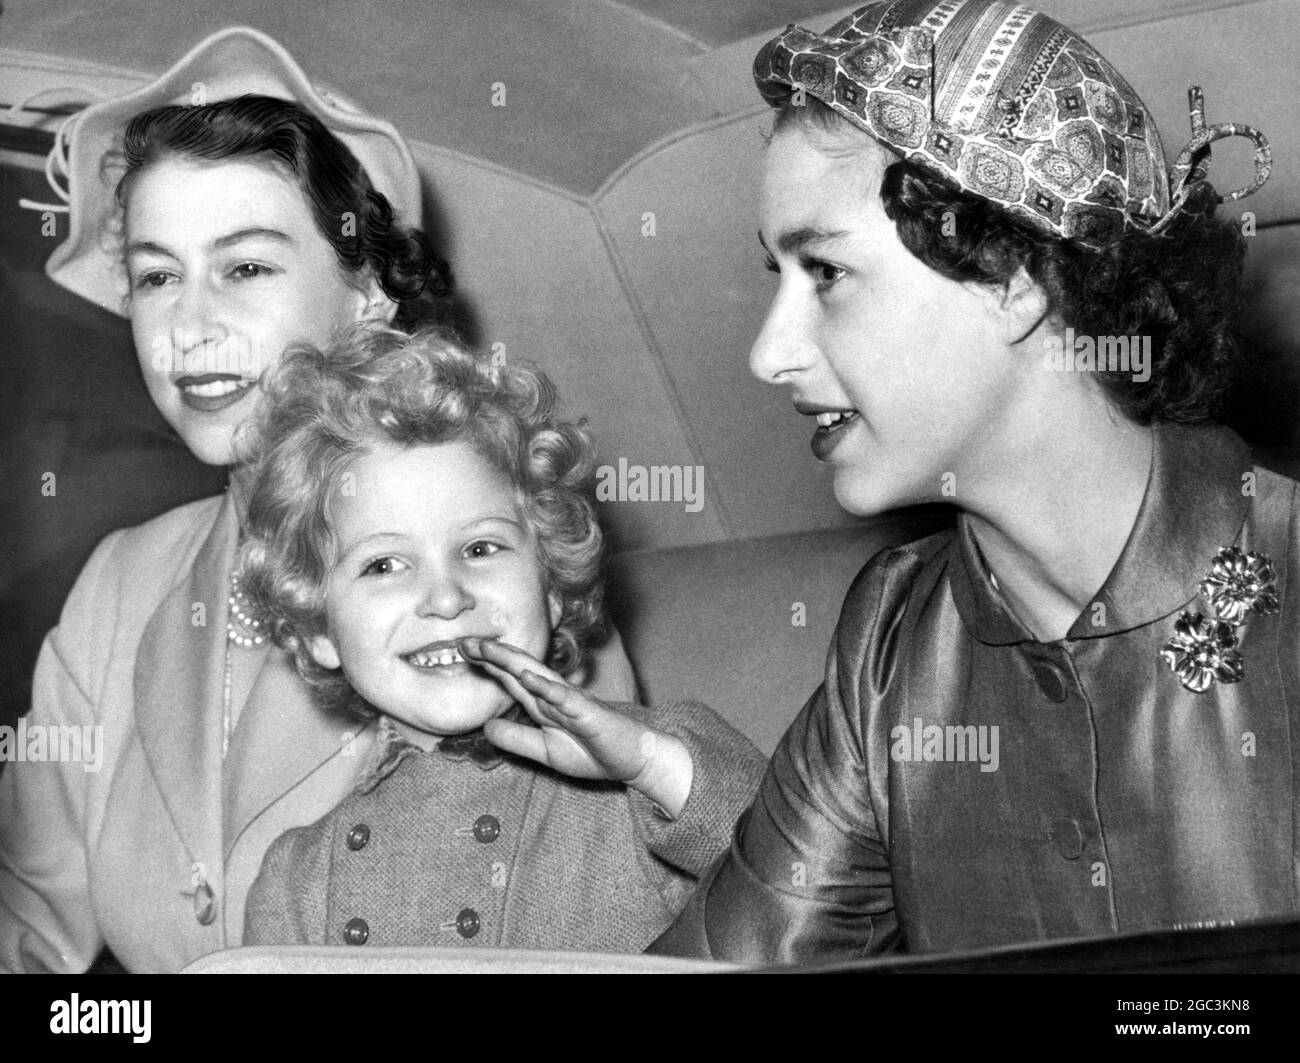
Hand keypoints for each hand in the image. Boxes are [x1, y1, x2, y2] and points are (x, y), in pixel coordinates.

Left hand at [459, 637, 692, 816]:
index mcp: (545, 705)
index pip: (511, 680)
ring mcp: (572, 702)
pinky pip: (567, 699)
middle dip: (491, 655)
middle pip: (519, 670)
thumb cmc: (596, 752)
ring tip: (488, 649)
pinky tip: (530, 678)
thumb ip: (517, 739)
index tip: (462, 650)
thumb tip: (485, 727)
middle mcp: (555, 697)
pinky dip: (548, 688)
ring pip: (538, 677)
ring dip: (512, 662)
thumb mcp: (546, 751)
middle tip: (463, 641)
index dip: (487, 665)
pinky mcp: (590, 713)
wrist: (637, 759)